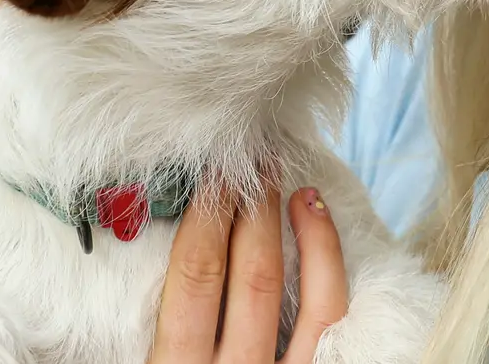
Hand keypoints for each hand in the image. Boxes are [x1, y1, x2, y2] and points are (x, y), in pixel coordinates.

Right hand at [148, 185, 348, 363]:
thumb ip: (158, 324)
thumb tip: (159, 248)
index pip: (194, 277)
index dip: (206, 217)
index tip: (213, 175)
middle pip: (251, 275)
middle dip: (249, 209)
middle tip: (248, 165)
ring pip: (301, 293)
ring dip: (293, 227)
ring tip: (285, 184)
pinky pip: (331, 313)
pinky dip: (328, 259)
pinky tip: (318, 220)